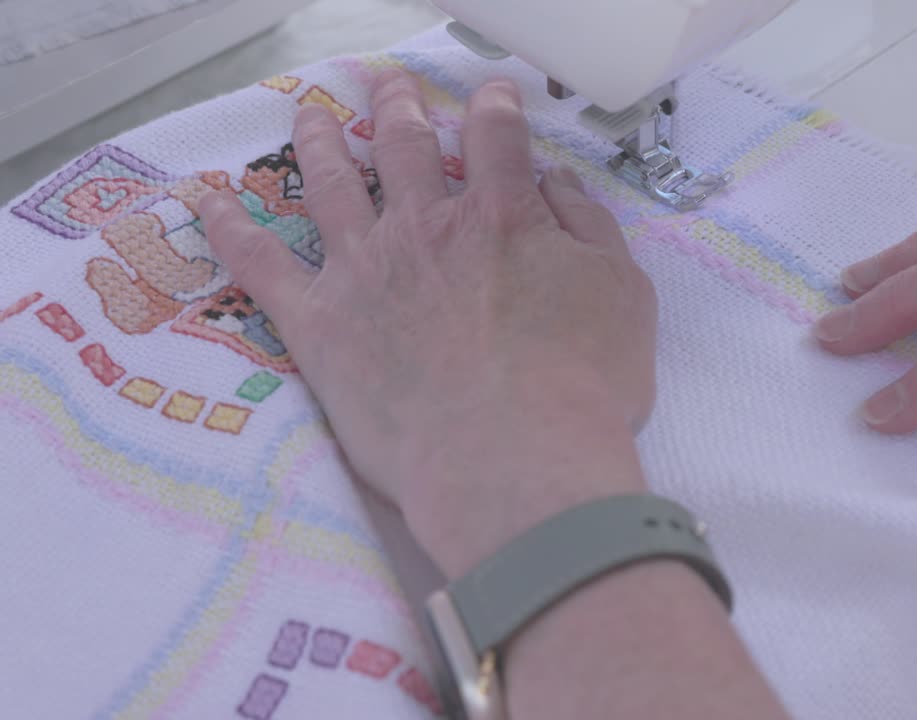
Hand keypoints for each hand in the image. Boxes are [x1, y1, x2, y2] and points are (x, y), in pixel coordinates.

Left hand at [199, 70, 657, 576]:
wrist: (514, 464)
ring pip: (328, 184)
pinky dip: (230, 227)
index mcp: (502, 217)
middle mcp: (425, 228)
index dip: (495, 108)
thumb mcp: (622, 296)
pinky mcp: (318, 325)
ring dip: (318, 141)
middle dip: (398, 108)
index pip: (495, 137)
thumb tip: (557, 186)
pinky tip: (207, 201)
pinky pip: (260, 265)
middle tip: (391, 88)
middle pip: (403, 147)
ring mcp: (364, 272)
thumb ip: (589, 230)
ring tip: (310, 115)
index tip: (494, 95)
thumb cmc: (583, 387)